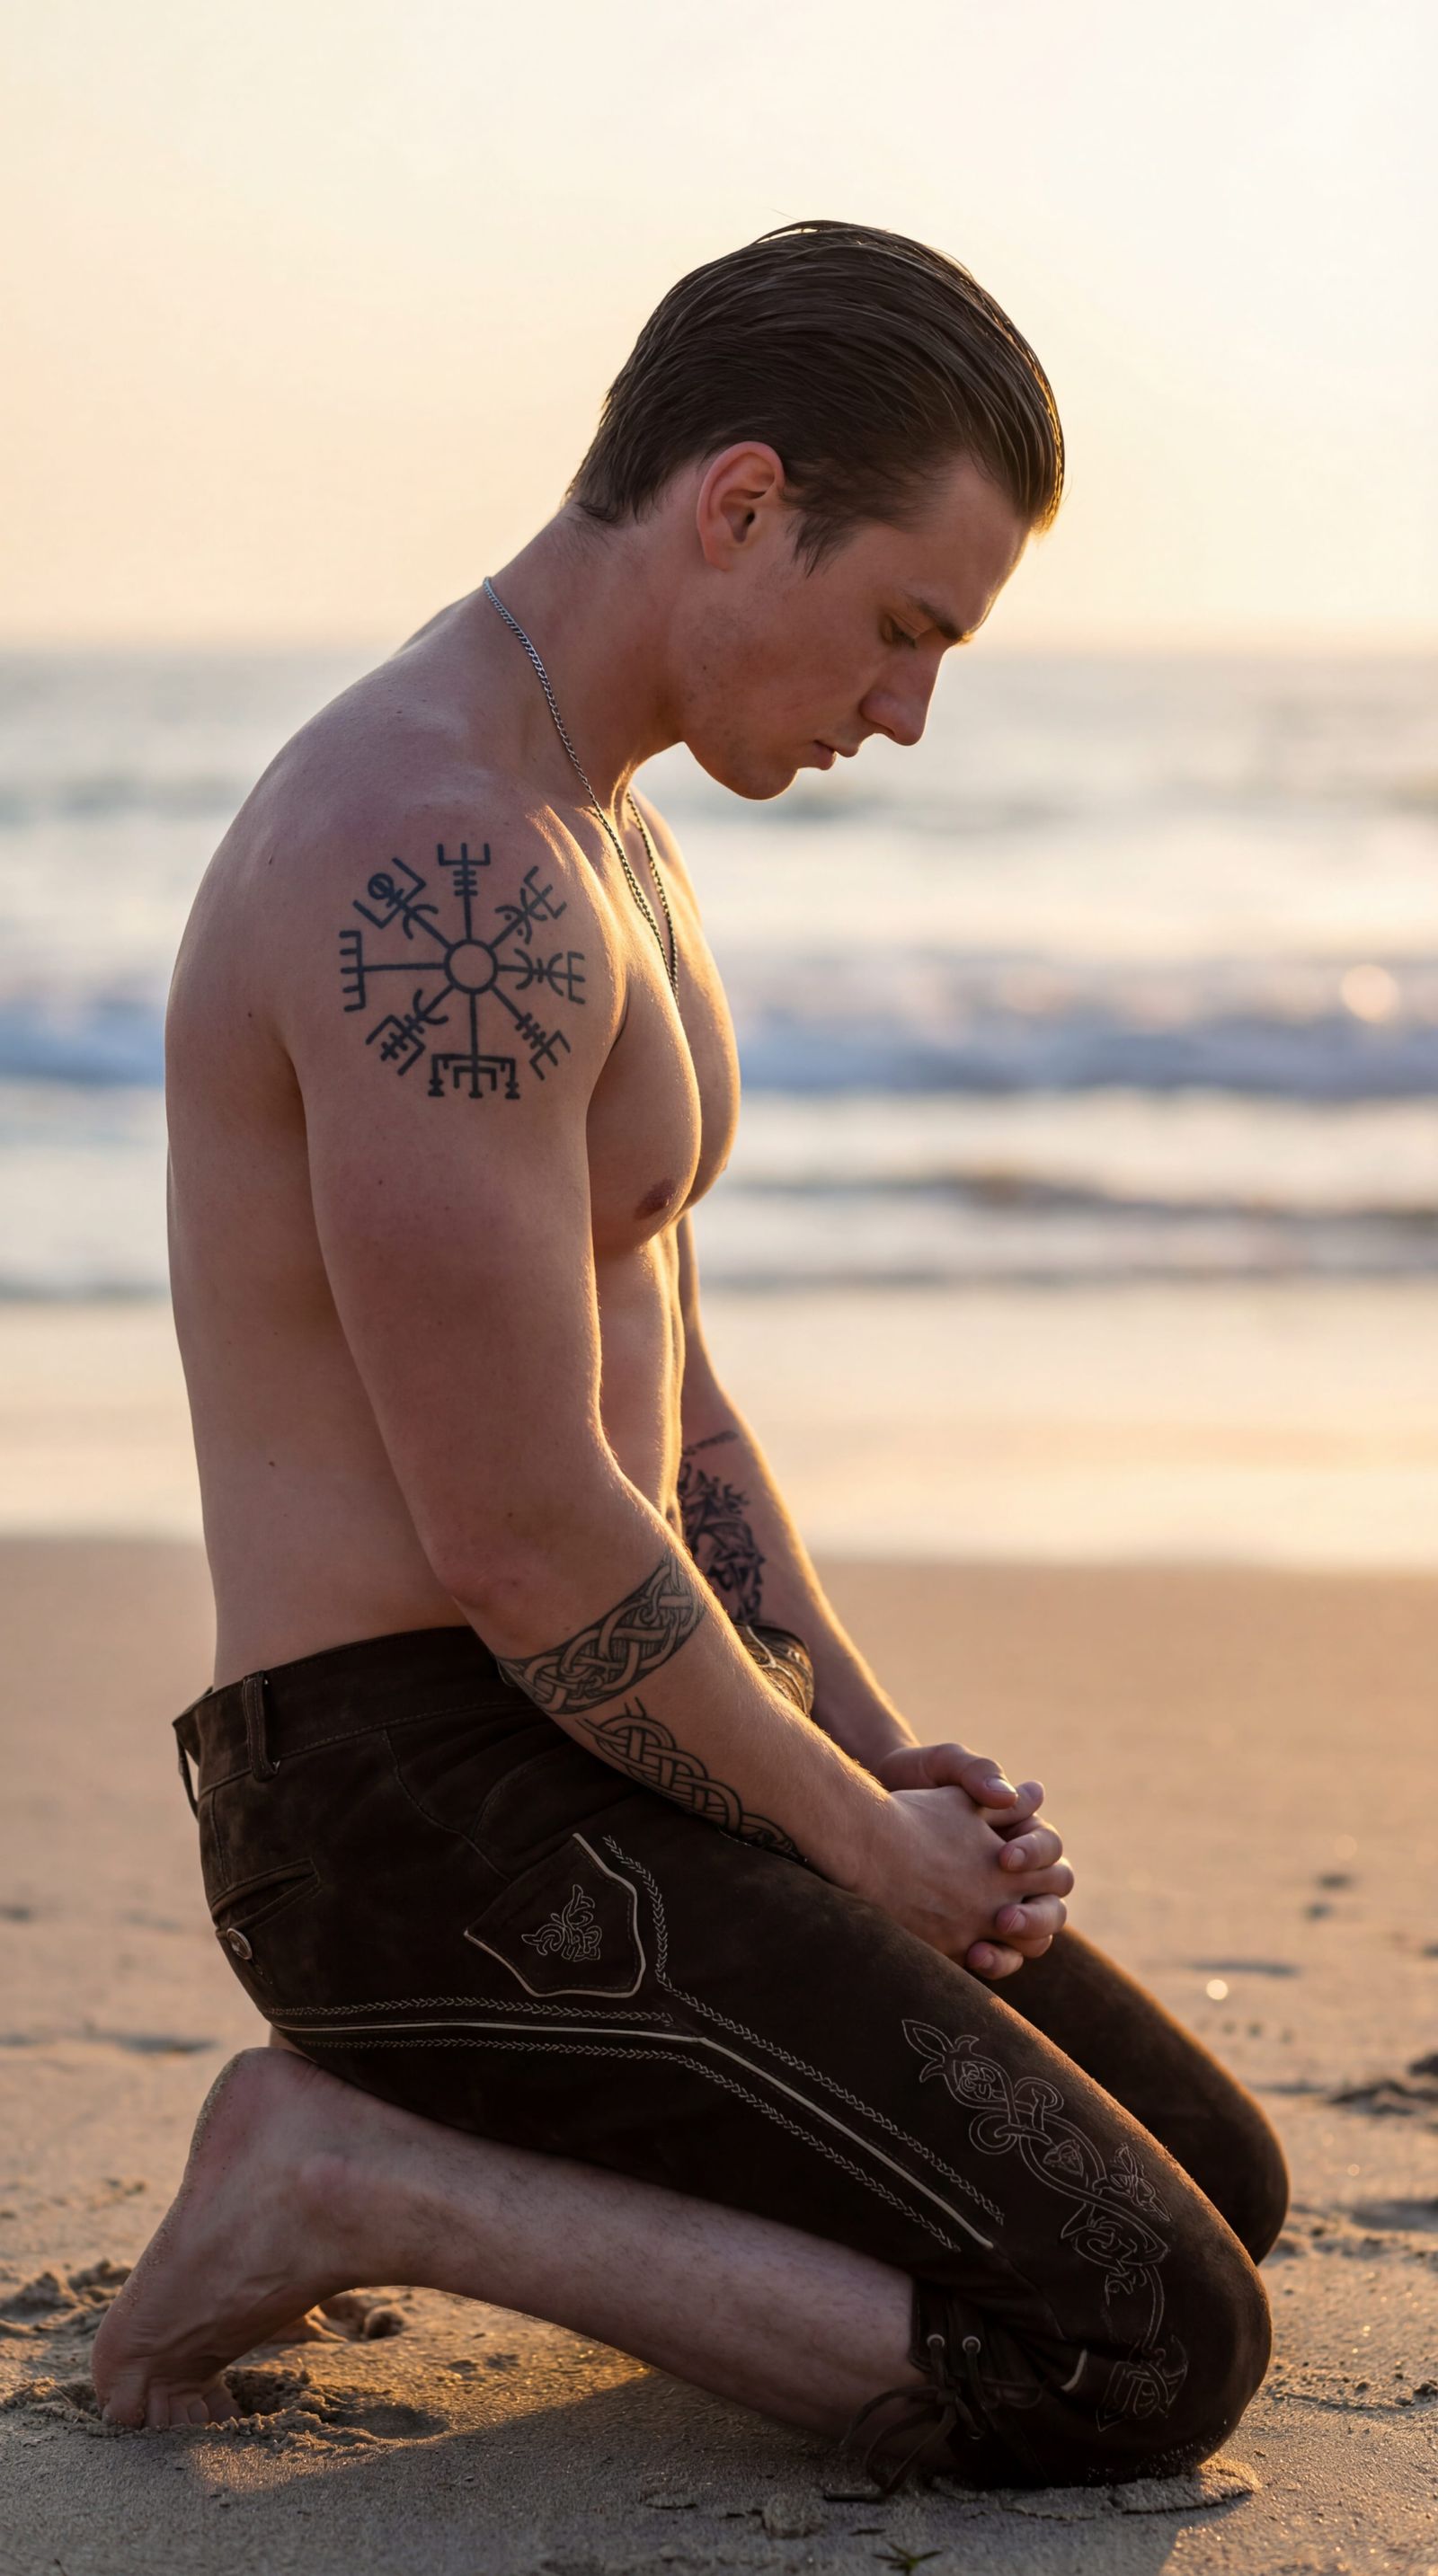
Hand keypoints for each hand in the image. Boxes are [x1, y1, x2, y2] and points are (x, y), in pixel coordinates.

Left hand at [862, 1745, 1070, 1979]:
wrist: (876, 1803)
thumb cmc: (917, 1777)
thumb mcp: (945, 1764)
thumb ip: (978, 1772)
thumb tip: (1010, 1796)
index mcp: (1022, 1830)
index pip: (1051, 1848)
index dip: (1035, 1854)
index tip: (1004, 1858)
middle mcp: (1018, 1872)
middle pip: (1054, 1899)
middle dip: (1036, 1914)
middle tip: (1003, 1918)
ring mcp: (997, 1903)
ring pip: (1036, 1936)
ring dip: (1021, 1942)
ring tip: (985, 1947)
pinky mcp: (974, 1928)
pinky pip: (1002, 1954)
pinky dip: (995, 1961)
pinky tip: (970, 1958)